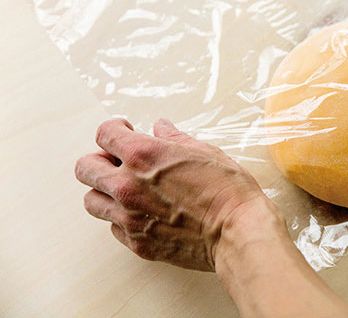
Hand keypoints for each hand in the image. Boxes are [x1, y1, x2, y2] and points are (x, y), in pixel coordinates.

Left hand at [76, 118, 347, 316]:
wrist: (238, 231)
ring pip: (92, 201)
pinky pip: (114, 227)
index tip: (123, 131)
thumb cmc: (228, 189)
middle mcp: (127, 185)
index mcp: (143, 155)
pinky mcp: (137, 243)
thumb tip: (160, 128)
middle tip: (119, 161)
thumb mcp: (205, 152)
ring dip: (105, 192)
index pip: (104, 134)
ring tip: (127, 190)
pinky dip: (122, 218)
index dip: (114, 130)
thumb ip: (175, 139)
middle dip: (100, 160)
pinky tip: (144, 213)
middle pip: (85, 168)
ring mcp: (128, 217)